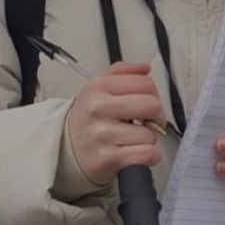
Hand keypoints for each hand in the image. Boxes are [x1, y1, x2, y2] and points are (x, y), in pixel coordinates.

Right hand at [67, 62, 166, 185]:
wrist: (66, 150)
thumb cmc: (88, 120)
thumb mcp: (96, 88)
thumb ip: (121, 72)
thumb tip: (144, 67)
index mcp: (98, 87)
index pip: (145, 84)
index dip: (154, 96)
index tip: (148, 106)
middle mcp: (99, 108)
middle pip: (152, 106)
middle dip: (157, 117)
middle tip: (149, 122)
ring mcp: (103, 134)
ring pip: (150, 134)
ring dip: (149, 139)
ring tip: (134, 139)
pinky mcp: (109, 158)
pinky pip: (148, 154)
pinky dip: (150, 155)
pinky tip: (138, 152)